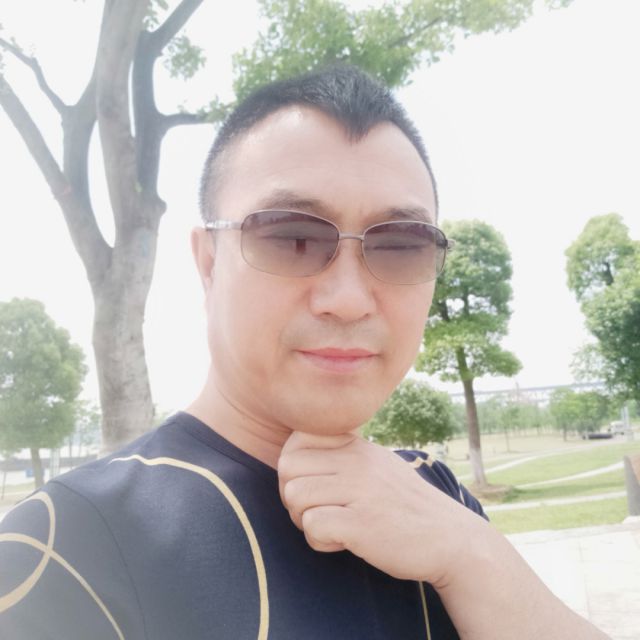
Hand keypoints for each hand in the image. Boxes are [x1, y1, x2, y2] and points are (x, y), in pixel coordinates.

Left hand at [277, 431, 486, 584]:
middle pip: (287, 469)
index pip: (297, 440)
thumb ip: (344, 456)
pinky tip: (343, 542)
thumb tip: (296, 456)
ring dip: (304, 520)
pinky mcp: (362, 524)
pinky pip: (312, 526)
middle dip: (292, 496)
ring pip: (295, 496)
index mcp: (358, 447)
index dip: (294, 468)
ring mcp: (360, 491)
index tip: (313, 486)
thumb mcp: (378, 467)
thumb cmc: (406, 506)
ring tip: (331, 527)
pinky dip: (319, 541)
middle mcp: (357, 463)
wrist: (451, 539)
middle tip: (317, 512)